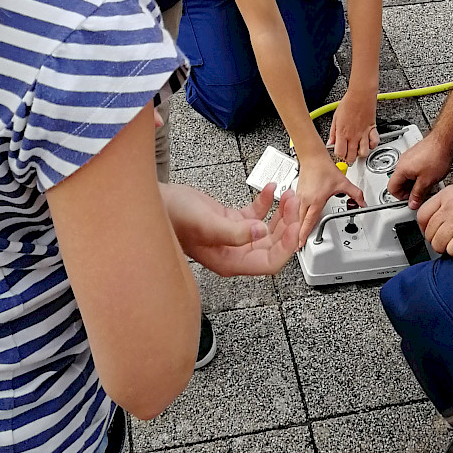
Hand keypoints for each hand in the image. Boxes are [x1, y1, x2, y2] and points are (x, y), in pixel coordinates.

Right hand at [165, 183, 300, 274]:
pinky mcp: (232, 221)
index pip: (269, 263)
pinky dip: (267, 202)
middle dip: (287, 223)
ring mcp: (235, 236)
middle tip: (293, 201)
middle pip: (273, 244)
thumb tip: (262, 232)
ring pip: (268, 228)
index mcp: (231, 262)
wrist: (159, 202)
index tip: (294, 225)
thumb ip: (235, 232)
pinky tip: (269, 188)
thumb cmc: (175, 218)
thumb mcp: (207, 225)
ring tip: (287, 193)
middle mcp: (235, 252)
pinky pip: (256, 214)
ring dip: (281, 212)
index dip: (286, 247)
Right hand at [297, 151, 364, 242]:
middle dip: (298, 233)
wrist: (313, 157)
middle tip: (297, 244)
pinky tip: (299, 219)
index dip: (304, 234)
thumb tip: (362, 202)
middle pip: (299, 221)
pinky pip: (295, 208)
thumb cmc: (324, 168)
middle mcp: (305, 199)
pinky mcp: (298, 193)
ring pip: (296, 215)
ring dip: (296, 225)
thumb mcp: (343, 183)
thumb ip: (355, 194)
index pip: (309, 221)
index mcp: (316, 200)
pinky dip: (296, 216)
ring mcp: (300, 196)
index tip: (300, 244)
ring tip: (297, 234)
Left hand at [328, 86, 379, 162]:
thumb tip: (330, 143)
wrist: (361, 95)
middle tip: (348, 156)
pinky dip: (372, 146)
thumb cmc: (348, 103)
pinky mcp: (372, 130)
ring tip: (357, 151)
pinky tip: (368, 144)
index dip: (339, 156)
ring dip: (360, 154)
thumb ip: (333, 133)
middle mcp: (353, 136)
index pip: (340, 153)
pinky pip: (374, 143)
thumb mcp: (335, 118)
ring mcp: (363, 134)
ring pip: (364, 153)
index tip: (339, 154)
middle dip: (349, 159)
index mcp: (342, 133)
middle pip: (352, 156)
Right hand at [387, 130, 452, 207]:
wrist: (444, 141)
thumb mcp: (427, 182)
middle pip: (399, 182)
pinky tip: (429, 176)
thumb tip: (412, 203)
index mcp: (401, 169)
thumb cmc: (436, 156)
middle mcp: (402, 162)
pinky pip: (413, 168)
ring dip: (415, 183)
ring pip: (407, 175)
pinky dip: (419, 175)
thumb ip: (417, 195)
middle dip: (409, 190)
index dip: (401, 198)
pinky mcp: (416, 154)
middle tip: (420, 194)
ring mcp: (408, 157)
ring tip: (427, 184)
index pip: (391, 189)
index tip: (411, 200)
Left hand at [417, 177, 452, 258]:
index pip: (422, 214)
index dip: (425, 228)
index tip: (432, 233)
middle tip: (449, 243)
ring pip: (439, 243)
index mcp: (450, 194)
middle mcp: (452, 206)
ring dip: (448, 249)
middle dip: (438, 241)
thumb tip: (444, 211)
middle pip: (429, 232)